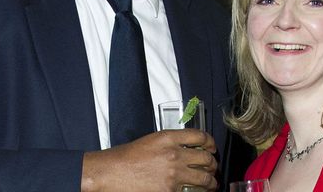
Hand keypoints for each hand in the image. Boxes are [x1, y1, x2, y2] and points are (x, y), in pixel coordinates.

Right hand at [81, 129, 217, 191]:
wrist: (110, 173)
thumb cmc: (125, 158)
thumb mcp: (150, 141)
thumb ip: (170, 143)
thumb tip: (186, 151)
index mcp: (168, 138)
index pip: (200, 136)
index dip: (210, 143)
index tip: (211, 148)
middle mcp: (174, 154)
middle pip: (206, 159)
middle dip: (212, 165)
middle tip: (212, 168)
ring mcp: (173, 174)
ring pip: (205, 178)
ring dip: (210, 182)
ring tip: (210, 184)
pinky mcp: (170, 191)